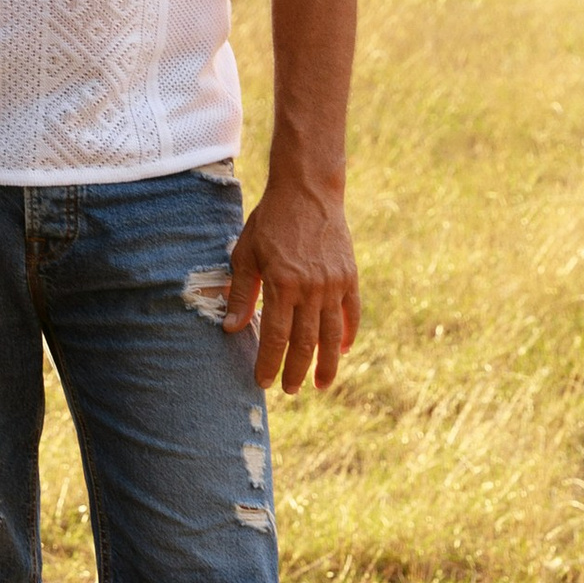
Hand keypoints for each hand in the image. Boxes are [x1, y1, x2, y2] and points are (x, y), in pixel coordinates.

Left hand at [226, 171, 358, 392]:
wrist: (307, 192)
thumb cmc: (269, 222)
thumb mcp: (246, 254)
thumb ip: (241, 293)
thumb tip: (230, 328)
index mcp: (282, 284)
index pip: (276, 336)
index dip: (270, 362)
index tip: (263, 382)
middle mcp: (311, 288)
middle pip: (306, 342)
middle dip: (297, 370)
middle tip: (290, 390)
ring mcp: (334, 284)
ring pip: (332, 335)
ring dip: (327, 364)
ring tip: (320, 384)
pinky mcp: (350, 277)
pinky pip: (352, 314)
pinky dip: (348, 334)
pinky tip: (341, 351)